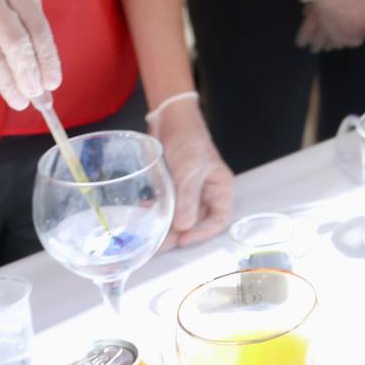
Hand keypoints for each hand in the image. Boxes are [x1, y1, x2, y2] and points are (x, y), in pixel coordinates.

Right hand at [0, 0, 60, 109]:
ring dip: (10, 83)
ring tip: (20, 100)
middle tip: (37, 95)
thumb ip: (26, 26)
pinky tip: (0, 87)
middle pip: (15, 42)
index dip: (47, 57)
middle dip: (29, 74)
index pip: (36, 25)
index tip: (53, 82)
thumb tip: (46, 74)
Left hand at [150, 97, 233, 246]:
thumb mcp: (190, 169)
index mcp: (220, 190)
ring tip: (149, 236)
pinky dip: (156, 214)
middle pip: (197, 223)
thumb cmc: (189, 140)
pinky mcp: (171, 190)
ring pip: (179, 219)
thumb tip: (184, 227)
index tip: (183, 239)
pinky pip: (166, 208)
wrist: (170, 120)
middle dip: (178, 235)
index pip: (219, 219)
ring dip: (165, 228)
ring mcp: (187, 194)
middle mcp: (206, 195)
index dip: (204, 233)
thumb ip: (188, 198)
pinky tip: (144, 214)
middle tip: (160, 244)